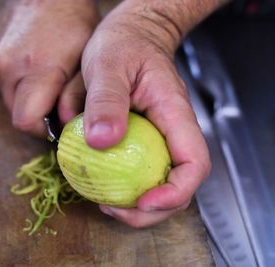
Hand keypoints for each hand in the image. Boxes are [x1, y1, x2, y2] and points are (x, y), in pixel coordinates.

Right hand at [0, 0, 98, 135]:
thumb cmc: (74, 22)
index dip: (43, 129)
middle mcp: (7, 67)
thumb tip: (64, 125)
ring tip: (44, 80)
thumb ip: (75, 96)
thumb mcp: (86, 60)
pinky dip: (16, 84)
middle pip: (16, 114)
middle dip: (36, 114)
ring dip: (25, 99)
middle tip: (54, 101)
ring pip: (8, 100)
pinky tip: (31, 68)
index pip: (26, 122)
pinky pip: (1, 84)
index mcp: (37, 68)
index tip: (57, 122)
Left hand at [81, 0, 215, 226]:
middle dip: (150, 210)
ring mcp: (156, 138)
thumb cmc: (125, 44)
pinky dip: (119, 185)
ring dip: (134, 204)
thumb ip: (105, 100)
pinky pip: (135, 170)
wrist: (131, 35)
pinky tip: (96, 184)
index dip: (175, 192)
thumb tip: (102, 142)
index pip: (194, 163)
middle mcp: (171, 132)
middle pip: (178, 184)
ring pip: (156, 182)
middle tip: (112, 210)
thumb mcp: (108, 65)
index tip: (143, 202)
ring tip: (104, 204)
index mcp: (175, 115)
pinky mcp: (139, 139)